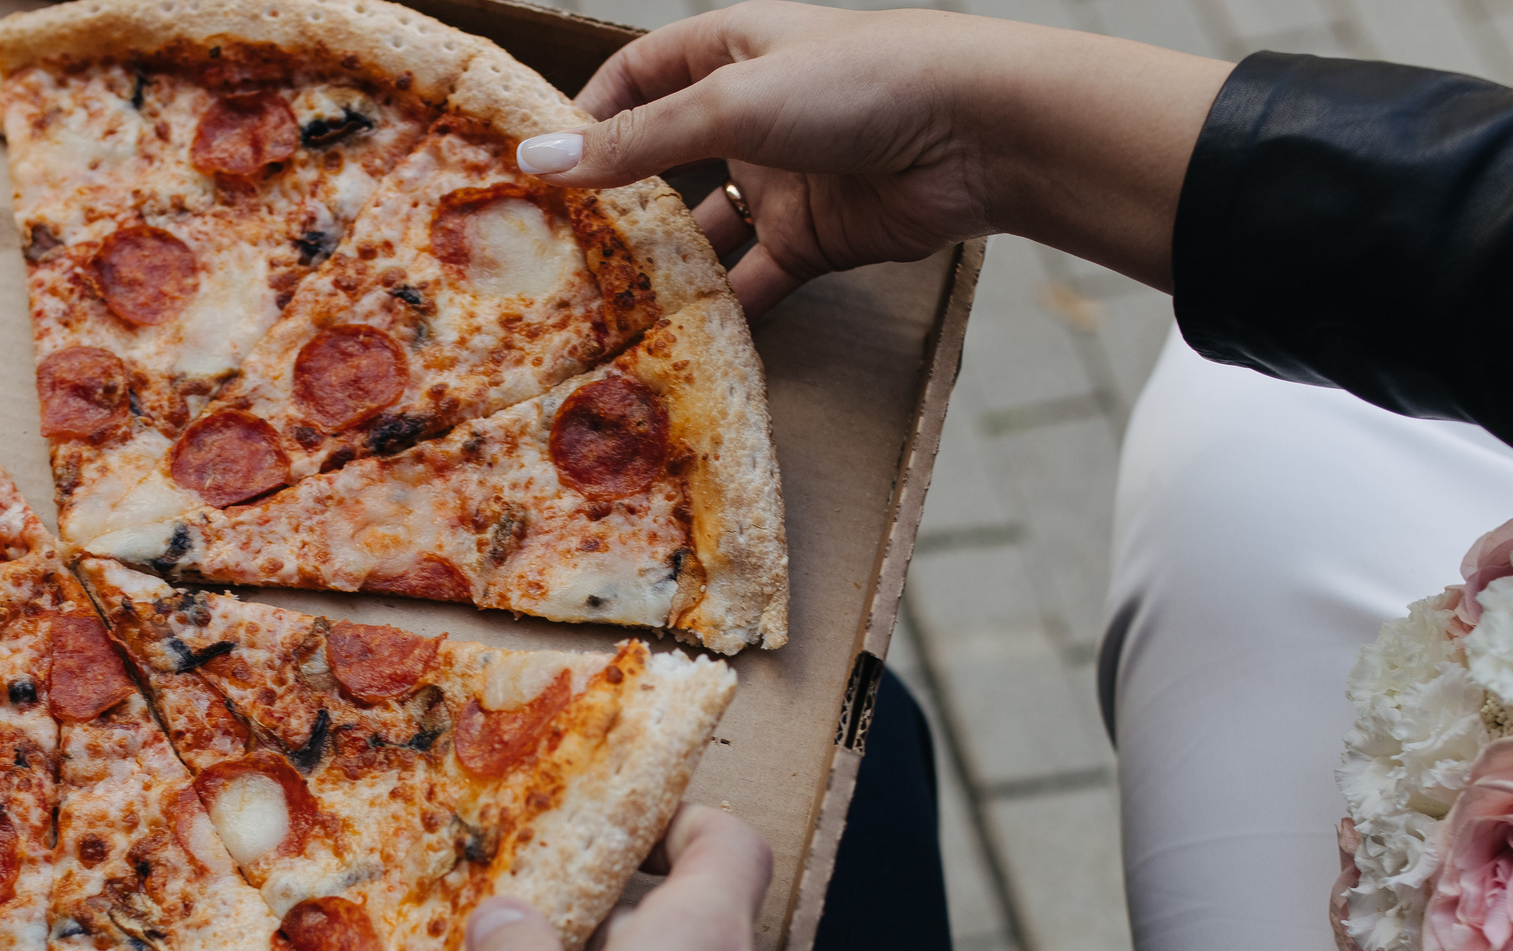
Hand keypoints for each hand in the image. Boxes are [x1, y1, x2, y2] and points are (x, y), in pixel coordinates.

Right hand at [515, 1, 1230, 315]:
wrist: (977, 135)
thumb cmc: (861, 83)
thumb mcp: (733, 104)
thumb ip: (638, 143)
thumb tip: (539, 165)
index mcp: (732, 50)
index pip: (638, 76)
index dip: (587, 114)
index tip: (535, 165)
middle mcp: (753, 113)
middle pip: (665, 159)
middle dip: (615, 202)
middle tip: (550, 248)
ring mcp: (784, 179)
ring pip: (704, 229)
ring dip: (662, 265)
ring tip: (598, 306)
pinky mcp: (815, 240)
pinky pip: (753, 280)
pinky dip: (720, 309)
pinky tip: (675, 338)